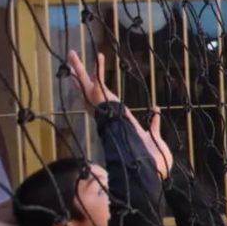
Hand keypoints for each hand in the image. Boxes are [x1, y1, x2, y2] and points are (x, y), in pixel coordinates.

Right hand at [67, 49, 172, 179]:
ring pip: (89, 87)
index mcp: (120, 122)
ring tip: (72, 54)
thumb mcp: (154, 137)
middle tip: (70, 64)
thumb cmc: (151, 161)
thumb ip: (154, 124)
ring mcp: (108, 113)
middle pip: (90, 93)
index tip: (88, 83)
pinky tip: (98, 56)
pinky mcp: (109, 110)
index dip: (97, 93)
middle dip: (80, 79)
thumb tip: (156, 111)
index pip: (107, 104)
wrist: (147, 170)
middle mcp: (110, 116)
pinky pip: (101, 87)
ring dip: (81, 70)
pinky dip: (99, 71)